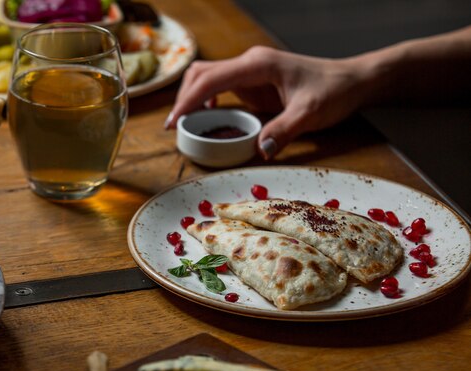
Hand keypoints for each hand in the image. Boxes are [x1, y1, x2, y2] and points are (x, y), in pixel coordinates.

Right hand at [165, 46, 370, 158]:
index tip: (173, 123)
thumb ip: (284, 130)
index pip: (210, 79)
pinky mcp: (253, 82)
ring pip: (207, 77)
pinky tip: (208, 118)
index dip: (187, 101)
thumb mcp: (311, 113)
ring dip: (192, 98)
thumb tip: (258, 151)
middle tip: (175, 127)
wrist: (351, 81)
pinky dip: (206, 100)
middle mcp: (249, 64)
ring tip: (185, 126)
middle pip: (201, 73)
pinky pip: (220, 87)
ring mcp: (250, 72)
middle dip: (183, 98)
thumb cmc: (333, 91)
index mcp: (257, 65)